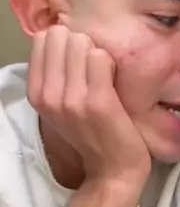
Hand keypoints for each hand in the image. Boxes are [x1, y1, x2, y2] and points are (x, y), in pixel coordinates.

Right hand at [28, 26, 150, 187]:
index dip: (66, 44)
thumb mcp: (61, 106)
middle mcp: (48, 95)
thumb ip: (55, 74)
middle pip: (62, 35)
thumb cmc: (93, 136)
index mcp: (36, 94)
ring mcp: (71, 99)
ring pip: (82, 43)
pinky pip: (101, 57)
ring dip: (98, 56)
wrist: (113, 172)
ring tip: (105, 81)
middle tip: (94, 73)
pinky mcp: (97, 102)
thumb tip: (60, 36)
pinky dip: (112, 66)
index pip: (43, 38)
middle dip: (82, 46)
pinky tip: (115, 86)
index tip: (78, 66)